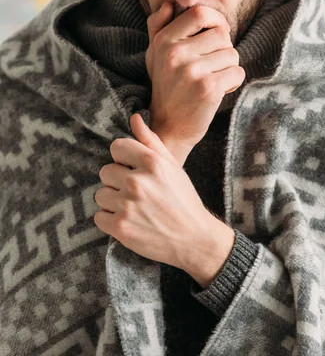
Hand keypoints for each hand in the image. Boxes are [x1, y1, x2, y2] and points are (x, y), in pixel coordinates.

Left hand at [94, 113, 214, 268]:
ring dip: (113, 201)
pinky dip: (110, 220)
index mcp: (152, 163)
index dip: (123, 158)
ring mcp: (128, 206)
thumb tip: (134, 118)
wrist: (194, 238)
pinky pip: (99, 217)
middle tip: (136, 192)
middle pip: (105, 171)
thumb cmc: (183, 199)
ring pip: (100, 194)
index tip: (133, 169)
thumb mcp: (172, 166)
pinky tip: (128, 221)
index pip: (116, 147)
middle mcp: (138, 182)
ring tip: (133, 207)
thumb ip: (150, 140)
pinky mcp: (121, 228)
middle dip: (117, 181)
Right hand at [145, 2, 245, 162]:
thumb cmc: (166, 86)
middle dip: (223, 49)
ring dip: (228, 68)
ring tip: (212, 79)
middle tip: (211, 65)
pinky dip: (233, 82)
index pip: (199, 12)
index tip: (216, 33)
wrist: (168, 128)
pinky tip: (217, 91)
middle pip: (221, 34)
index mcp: (164, 40)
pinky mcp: (208, 88)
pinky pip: (237, 73)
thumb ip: (158, 27)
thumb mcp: (154, 55)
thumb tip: (170, 3)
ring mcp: (192, 71)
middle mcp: (175, 53)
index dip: (215, 20)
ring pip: (232, 54)